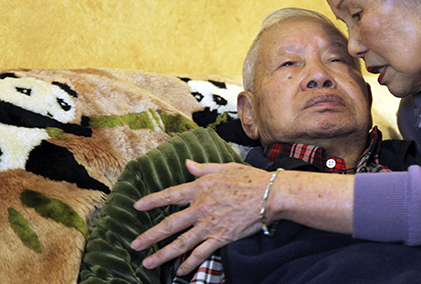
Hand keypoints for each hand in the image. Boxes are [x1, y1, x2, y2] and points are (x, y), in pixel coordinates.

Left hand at [131, 160, 271, 274]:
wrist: (270, 195)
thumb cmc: (250, 179)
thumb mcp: (224, 168)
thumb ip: (203, 168)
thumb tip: (187, 164)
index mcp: (200, 188)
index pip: (170, 195)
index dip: (152, 201)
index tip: (138, 206)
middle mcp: (201, 207)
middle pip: (170, 224)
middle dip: (150, 236)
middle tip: (135, 244)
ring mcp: (210, 225)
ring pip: (181, 243)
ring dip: (163, 254)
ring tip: (148, 263)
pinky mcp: (222, 238)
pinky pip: (202, 254)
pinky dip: (190, 264)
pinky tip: (180, 271)